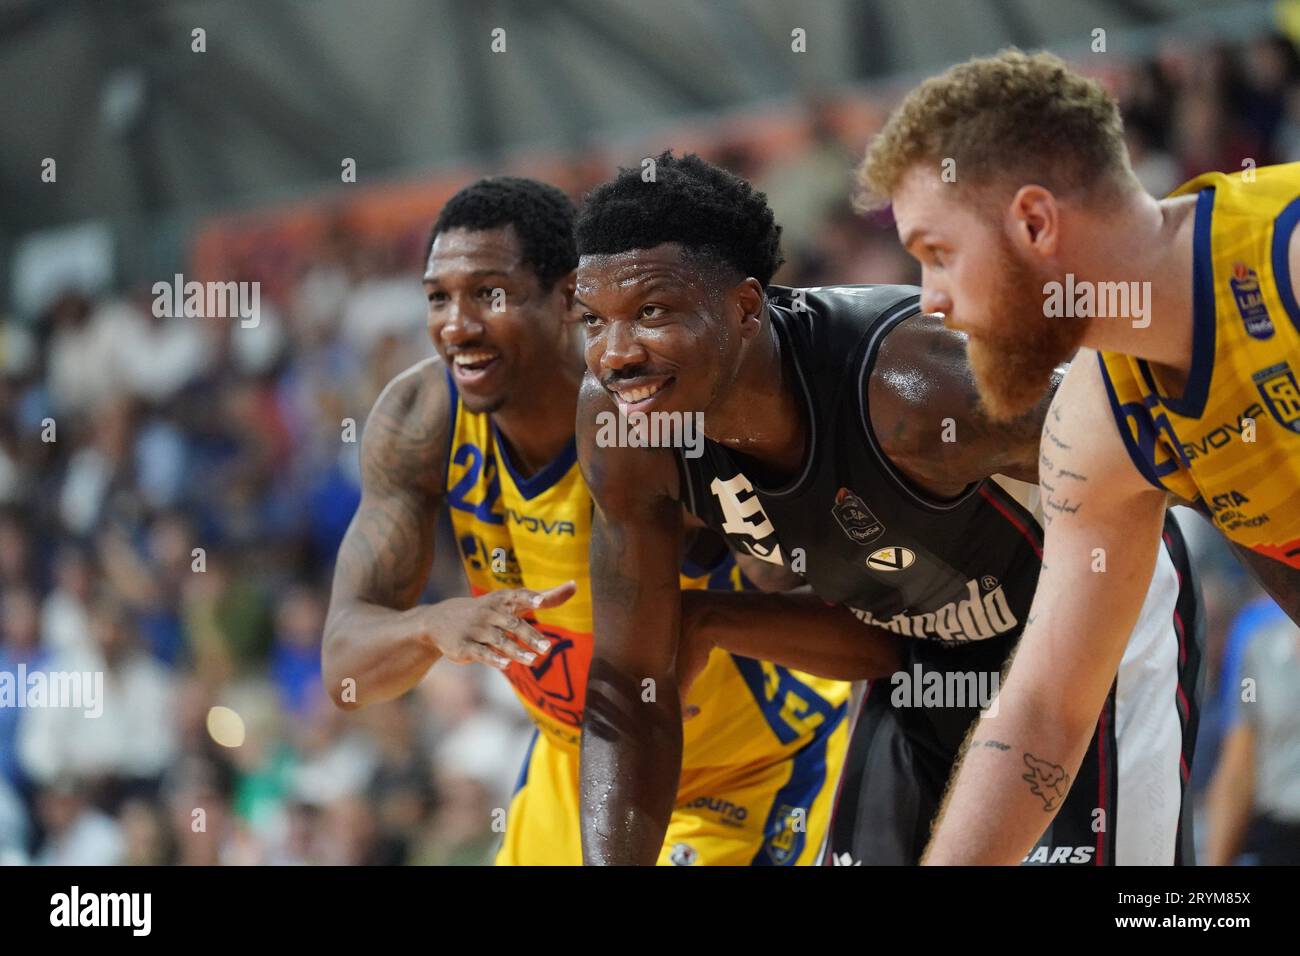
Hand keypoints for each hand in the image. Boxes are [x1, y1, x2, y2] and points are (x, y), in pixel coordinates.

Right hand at [417, 582, 576, 669]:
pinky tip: (507, 665)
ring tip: (533, 660)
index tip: (540, 601)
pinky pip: (481, 653)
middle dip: (529, 635)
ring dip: (515, 650)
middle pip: (512, 624)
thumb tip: (575, 586)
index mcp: (502, 600)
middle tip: (547, 648)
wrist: (440, 621)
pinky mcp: (465, 647)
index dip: (529, 598)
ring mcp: (476, 630)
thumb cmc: (489, 610)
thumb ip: (545, 597)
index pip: (517, 596)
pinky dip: (493, 658)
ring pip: (498, 641)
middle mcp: (489, 613)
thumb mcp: (512, 602)